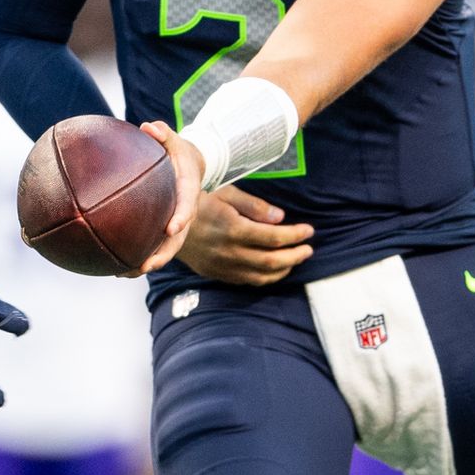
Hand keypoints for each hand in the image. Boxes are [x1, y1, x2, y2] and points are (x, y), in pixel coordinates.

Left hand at [137, 121, 204, 272]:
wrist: (190, 166)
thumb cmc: (178, 152)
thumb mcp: (174, 139)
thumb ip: (163, 133)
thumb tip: (148, 127)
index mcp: (188, 192)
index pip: (187, 206)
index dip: (181, 218)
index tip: (171, 229)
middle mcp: (183, 213)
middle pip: (176, 241)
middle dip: (161, 256)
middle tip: (145, 266)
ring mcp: (173, 225)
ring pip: (163, 251)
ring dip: (145, 264)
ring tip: (123, 274)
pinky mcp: (162, 230)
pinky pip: (151, 247)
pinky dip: (136, 258)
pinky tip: (114, 267)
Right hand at [178, 186, 312, 285]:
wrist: (166, 221)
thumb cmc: (199, 200)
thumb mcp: (226, 193)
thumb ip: (255, 206)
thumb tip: (281, 217)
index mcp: (232, 228)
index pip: (274, 237)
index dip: (295, 235)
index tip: (309, 230)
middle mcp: (228, 250)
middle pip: (272, 260)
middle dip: (295, 255)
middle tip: (309, 249)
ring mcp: (221, 265)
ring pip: (261, 276)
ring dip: (284, 269)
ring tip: (296, 259)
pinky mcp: (215, 273)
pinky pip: (247, 281)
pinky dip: (266, 278)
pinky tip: (275, 269)